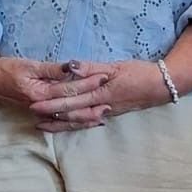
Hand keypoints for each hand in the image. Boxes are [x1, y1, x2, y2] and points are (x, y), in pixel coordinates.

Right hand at [0, 56, 111, 127]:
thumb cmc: (9, 69)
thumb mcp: (30, 65)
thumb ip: (52, 69)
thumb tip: (72, 67)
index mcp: (39, 93)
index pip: (68, 88)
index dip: (87, 82)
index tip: (105, 76)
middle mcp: (41, 106)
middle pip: (70, 107)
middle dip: (90, 105)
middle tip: (111, 102)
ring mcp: (40, 111)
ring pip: (65, 118)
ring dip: (84, 118)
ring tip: (102, 117)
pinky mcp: (40, 111)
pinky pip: (58, 119)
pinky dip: (72, 121)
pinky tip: (85, 121)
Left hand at [28, 59, 171, 132]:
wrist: (159, 86)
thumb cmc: (138, 73)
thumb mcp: (115, 66)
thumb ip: (92, 68)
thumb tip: (70, 67)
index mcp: (99, 93)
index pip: (70, 98)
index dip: (51, 101)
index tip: (34, 101)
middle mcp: (99, 107)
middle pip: (70, 112)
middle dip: (49, 113)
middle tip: (31, 113)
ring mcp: (103, 113)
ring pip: (76, 121)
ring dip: (58, 123)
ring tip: (41, 123)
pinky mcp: (108, 114)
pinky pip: (86, 122)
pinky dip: (72, 124)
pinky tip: (65, 125)